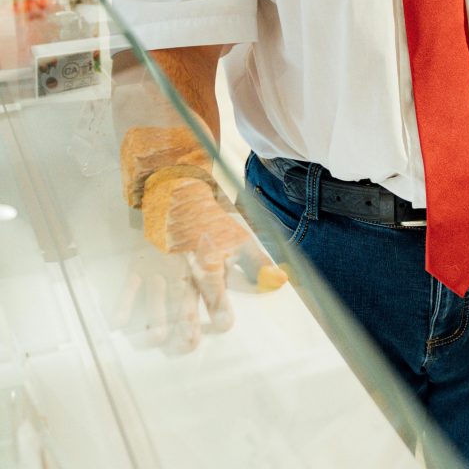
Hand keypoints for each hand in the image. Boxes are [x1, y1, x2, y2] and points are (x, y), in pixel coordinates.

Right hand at [116, 177, 286, 354]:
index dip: (221, 306)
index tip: (225, 323)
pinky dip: (123, 304)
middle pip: (185, 297)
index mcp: (207, 261)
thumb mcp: (240, 238)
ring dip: (156, 316)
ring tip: (158, 336)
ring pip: (156, 296)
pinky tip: (119, 323)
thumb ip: (259, 263)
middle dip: (186, 320)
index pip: (215, 287)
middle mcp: (182, 267)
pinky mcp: (139, 265)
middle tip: (189, 342)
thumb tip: (281, 281)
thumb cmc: (212, 223)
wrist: (177, 194)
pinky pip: (128, 287)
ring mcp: (158, 267)